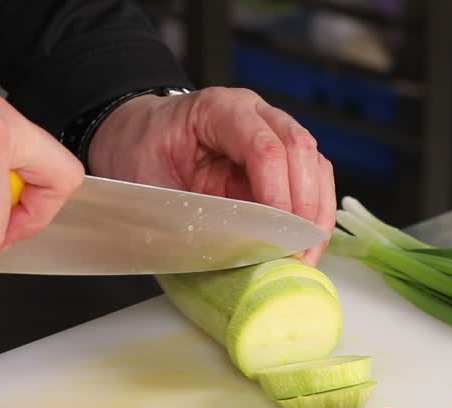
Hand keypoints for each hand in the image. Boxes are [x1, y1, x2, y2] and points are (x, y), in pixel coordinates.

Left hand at [87, 87, 335, 265]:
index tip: (279, 233)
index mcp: (218, 109)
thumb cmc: (139, 151)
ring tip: (306, 254)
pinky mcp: (278, 159)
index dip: (277, 191)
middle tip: (298, 250)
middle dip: (304, 204)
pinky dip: (312, 212)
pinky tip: (304, 243)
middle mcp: (254, 113)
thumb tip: (227, 249)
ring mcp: (271, 132)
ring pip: (314, 164)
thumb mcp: (150, 182)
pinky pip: (309, 180)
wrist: (135, 137)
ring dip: (316, 211)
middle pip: (300, 149)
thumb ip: (189, 211)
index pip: (263, 146)